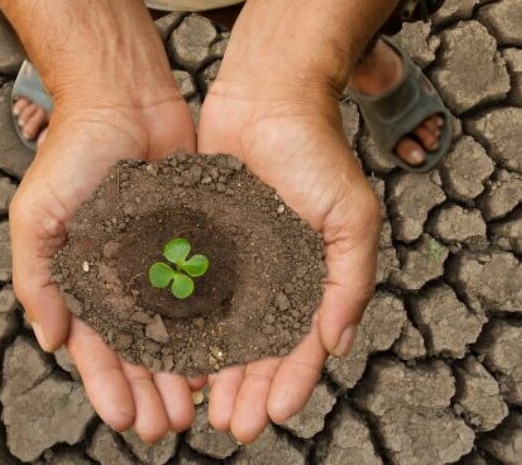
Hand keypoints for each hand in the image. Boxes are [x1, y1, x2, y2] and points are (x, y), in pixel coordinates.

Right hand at [10, 89, 202, 441]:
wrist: (124, 98)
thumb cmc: (72, 152)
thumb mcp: (37, 215)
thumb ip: (37, 278)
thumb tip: (52, 341)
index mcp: (82, 277)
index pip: (94, 345)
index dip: (107, 384)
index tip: (123, 420)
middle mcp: (123, 276)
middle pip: (138, 348)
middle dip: (149, 390)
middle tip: (167, 427)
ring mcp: (161, 259)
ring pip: (176, 329)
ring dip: (182, 370)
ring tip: (197, 407)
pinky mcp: (196, 238)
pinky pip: (207, 290)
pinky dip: (213, 325)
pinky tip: (225, 355)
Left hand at [197, 76, 380, 442]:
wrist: (267, 95)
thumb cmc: (316, 151)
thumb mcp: (352, 215)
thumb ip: (352, 279)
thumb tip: (338, 343)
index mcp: (311, 275)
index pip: (302, 343)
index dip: (291, 382)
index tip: (271, 416)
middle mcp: (272, 274)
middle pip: (259, 347)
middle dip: (247, 389)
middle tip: (229, 426)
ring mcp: (235, 259)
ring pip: (221, 328)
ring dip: (213, 370)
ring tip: (199, 407)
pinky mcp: (201, 239)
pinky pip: (190, 291)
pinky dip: (182, 325)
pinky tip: (169, 355)